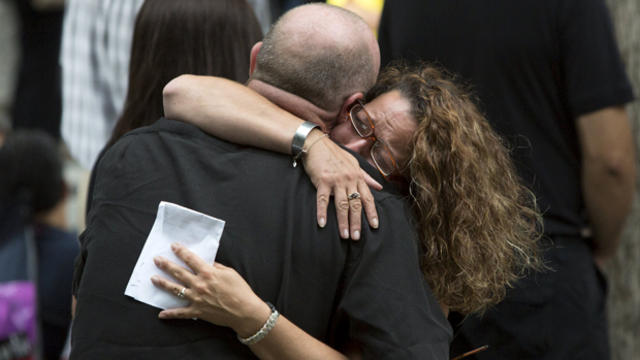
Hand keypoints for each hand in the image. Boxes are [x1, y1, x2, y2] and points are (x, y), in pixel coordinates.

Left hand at [151, 243, 270, 336]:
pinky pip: (181, 313)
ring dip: (163, 283)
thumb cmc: (240, 291)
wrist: (245, 312)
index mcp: (208, 273)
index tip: (173, 246)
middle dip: (166, 265)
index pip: (190, 259)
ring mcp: (196, 299)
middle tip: (157, 260)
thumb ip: (216, 267)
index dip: (181, 251)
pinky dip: (170, 314)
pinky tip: (161, 314)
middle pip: (178, 272)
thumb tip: (206, 263)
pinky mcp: (197, 312)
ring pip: (175, 290)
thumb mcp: (230, 273)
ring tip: (153, 278)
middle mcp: (199, 284)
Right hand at [303, 130, 381, 239]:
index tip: (374, 226)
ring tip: (344, 236)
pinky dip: (322, 212)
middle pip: (356, 204)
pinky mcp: (322, 181)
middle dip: (357, 222)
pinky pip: (323, 200)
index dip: (371, 213)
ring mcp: (336, 181)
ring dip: (343, 221)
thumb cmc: (335, 155)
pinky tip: (322, 223)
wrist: (316, 144)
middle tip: (357, 237)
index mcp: (358, 176)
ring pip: (342, 205)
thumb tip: (379, 187)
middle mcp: (349, 179)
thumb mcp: (354, 164)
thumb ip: (366, 177)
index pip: (368, 198)